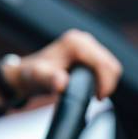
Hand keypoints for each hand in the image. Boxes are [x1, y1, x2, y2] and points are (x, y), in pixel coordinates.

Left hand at [0, 29, 121, 108]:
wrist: (26, 74)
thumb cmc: (32, 76)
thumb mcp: (38, 79)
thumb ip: (50, 80)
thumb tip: (62, 83)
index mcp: (76, 43)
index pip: (105, 64)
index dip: (106, 84)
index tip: (97, 98)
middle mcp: (83, 40)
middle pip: (111, 64)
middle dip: (107, 84)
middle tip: (95, 98)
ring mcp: (87, 45)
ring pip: (110, 66)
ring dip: (106, 82)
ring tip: (91, 93)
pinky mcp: (88, 52)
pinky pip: (105, 67)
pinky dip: (103, 79)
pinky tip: (91, 87)